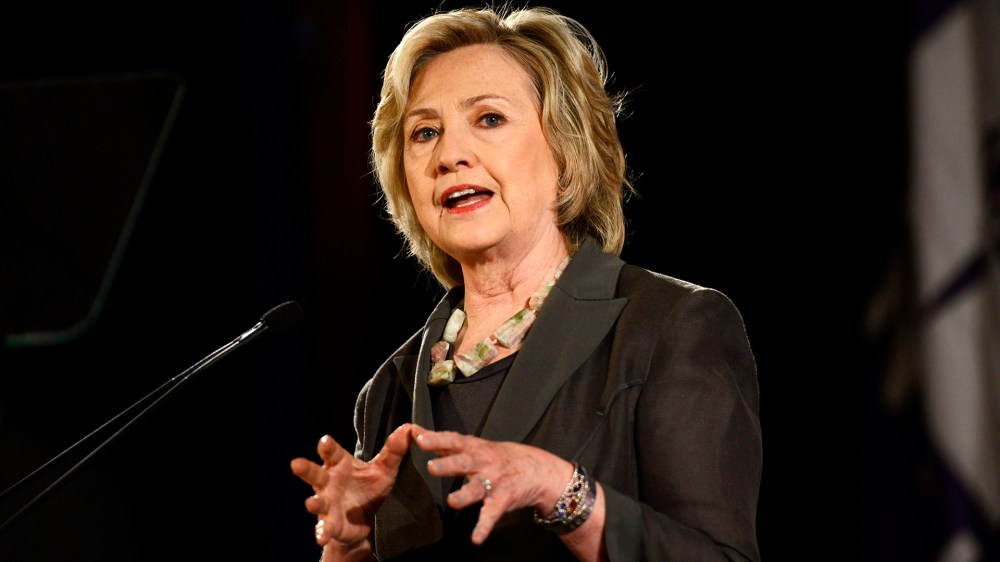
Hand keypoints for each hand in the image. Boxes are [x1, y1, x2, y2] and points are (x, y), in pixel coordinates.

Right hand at [290, 423, 414, 553]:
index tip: (325, 440)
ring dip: (313, 503)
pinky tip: (322, 536)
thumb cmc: (368, 487)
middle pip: (315, 474)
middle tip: (296, 464)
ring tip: (311, 503)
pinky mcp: (330, 524)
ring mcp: (327, 504)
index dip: (328, 447)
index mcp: (340, 466)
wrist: (362, 520)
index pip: (333, 453)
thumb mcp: (384, 469)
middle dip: (305, 469)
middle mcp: (329, 483)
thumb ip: (394, 450)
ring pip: (316, 502)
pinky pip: (324, 528)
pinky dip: (323, 532)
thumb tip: (410, 428)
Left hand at [411, 425, 574, 544]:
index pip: (454, 440)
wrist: (537, 469)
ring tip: (452, 501)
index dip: (437, 439)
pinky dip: (484, 527)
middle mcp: (484, 463)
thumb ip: (446, 443)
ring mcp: (494, 481)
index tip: (419, 437)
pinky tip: (476, 539)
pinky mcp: (502, 500)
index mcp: (475, 448)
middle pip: (464, 462)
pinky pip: (491, 515)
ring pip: (477, 488)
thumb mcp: (476, 445)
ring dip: (464, 495)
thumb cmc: (500, 456)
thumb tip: (416, 432)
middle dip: (448, 465)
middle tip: (431, 467)